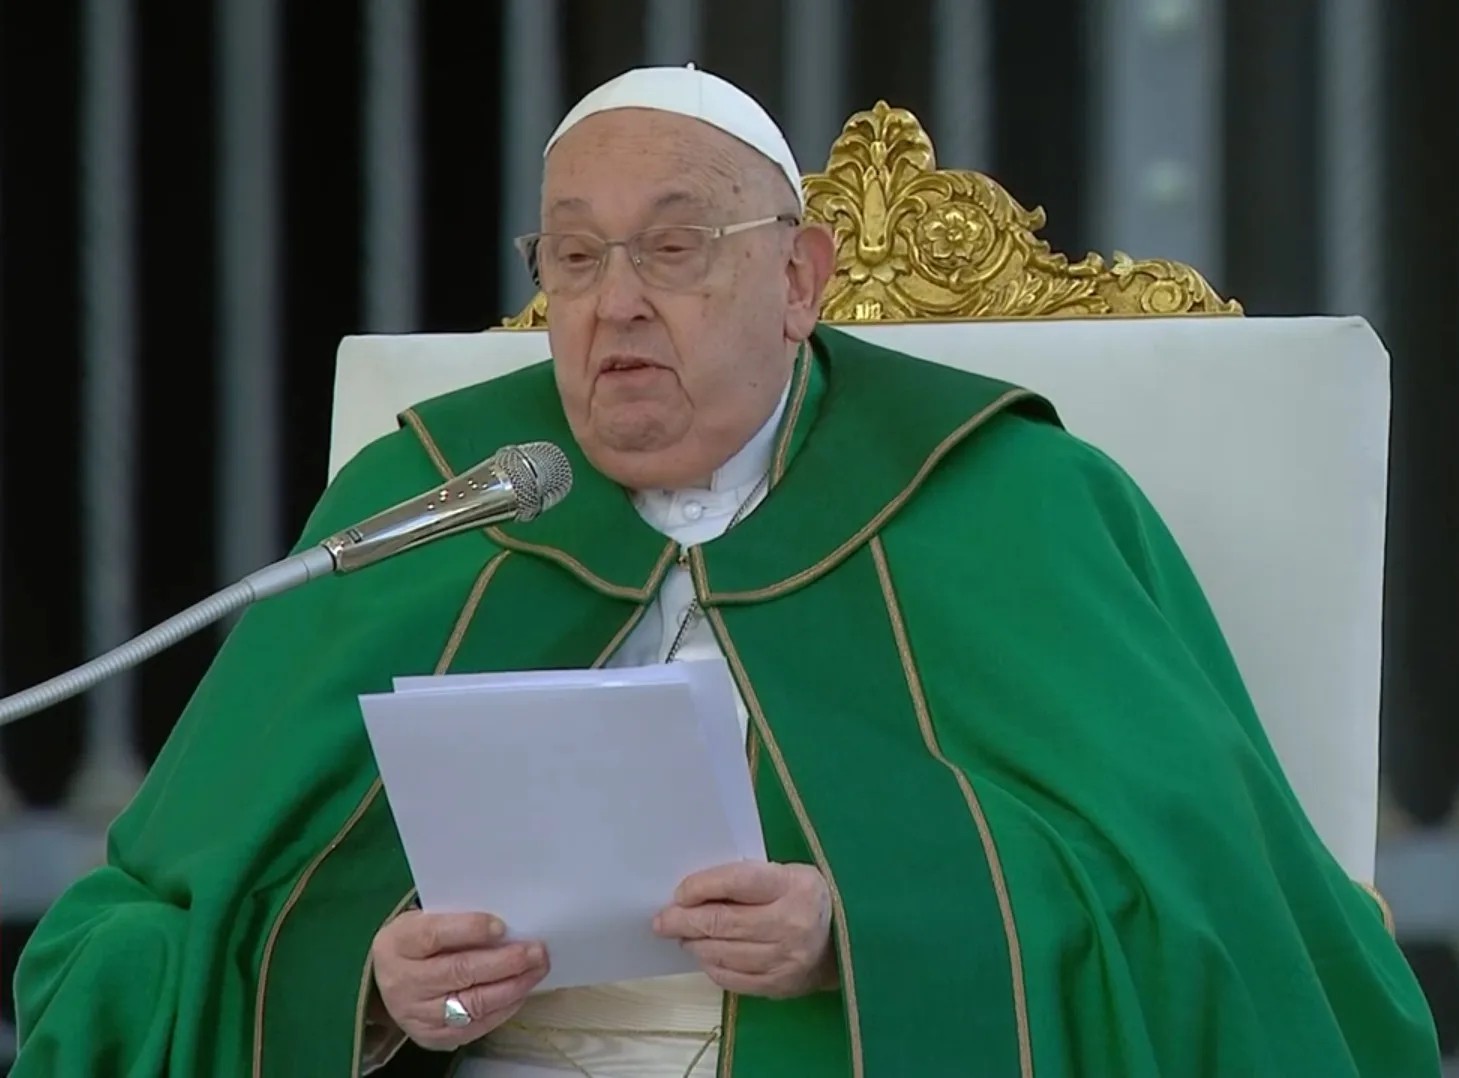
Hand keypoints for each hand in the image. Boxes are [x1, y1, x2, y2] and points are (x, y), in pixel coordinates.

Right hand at [369, 910, 549, 1050]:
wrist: (387, 981)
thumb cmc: (417, 942)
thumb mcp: (424, 920)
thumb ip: (456, 919)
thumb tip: (506, 924)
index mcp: (398, 943)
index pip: (434, 935)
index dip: (470, 929)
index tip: (502, 926)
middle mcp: (403, 981)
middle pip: (459, 972)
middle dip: (505, 961)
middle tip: (536, 951)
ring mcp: (416, 1014)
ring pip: (472, 1003)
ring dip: (512, 986)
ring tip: (537, 970)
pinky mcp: (431, 1037)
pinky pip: (474, 1027)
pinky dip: (503, 1009)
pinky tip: (520, 992)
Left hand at [652, 861, 837, 999]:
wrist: (849, 940)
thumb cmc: (805, 897)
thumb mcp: (786, 874)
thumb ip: (746, 881)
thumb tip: (692, 894)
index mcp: (793, 885)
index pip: (736, 882)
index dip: (701, 887)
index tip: (679, 893)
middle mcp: (792, 923)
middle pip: (723, 923)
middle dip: (685, 921)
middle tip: (662, 921)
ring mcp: (787, 959)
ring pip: (724, 954)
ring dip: (695, 945)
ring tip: (683, 937)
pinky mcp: (782, 986)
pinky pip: (734, 979)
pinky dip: (712, 967)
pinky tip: (705, 956)